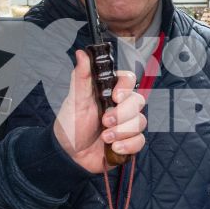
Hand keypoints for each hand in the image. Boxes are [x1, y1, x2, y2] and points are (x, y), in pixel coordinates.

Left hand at [55, 50, 145, 174]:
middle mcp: (120, 107)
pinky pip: (140, 141)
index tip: (115, 96)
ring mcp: (126, 125)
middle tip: (104, 121)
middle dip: (122, 114)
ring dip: (122, 131)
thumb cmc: (70, 126)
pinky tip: (113, 148)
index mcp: (108, 92)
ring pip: (141, 122)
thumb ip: (81, 77)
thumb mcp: (75, 101)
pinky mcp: (129, 143)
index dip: (126, 88)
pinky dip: (127, 145)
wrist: (69, 156)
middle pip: (138, 102)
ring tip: (105, 138)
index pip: (129, 80)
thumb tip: (81, 53)